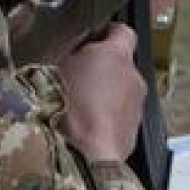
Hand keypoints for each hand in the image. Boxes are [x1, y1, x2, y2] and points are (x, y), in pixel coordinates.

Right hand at [55, 23, 145, 162]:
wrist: (82, 158)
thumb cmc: (64, 107)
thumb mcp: (52, 67)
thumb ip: (67, 54)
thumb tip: (70, 53)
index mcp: (116, 55)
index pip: (122, 31)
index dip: (105, 34)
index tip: (88, 40)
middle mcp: (134, 78)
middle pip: (120, 65)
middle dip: (100, 70)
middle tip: (72, 79)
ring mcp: (137, 108)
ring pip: (119, 94)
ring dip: (102, 98)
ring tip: (74, 110)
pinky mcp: (133, 135)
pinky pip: (118, 120)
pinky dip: (104, 121)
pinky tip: (82, 131)